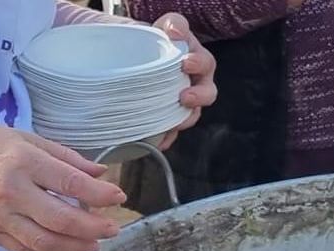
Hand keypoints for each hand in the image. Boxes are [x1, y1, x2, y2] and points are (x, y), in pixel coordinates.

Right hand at [0, 122, 125, 250]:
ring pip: (45, 242)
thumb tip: (100, 174)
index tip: (118, 197)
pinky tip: (69, 250)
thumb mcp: (25, 138)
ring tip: (94, 243)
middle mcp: (12, 192)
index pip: (70, 183)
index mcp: (23, 162)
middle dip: (93, 228)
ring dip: (76, 247)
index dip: (99, 195)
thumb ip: (65, 157)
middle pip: (61, 220)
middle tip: (112, 228)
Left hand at [152, 13, 216, 149]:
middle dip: (199, 96)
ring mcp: (183, 96)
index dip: (197, 62)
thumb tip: (174, 32)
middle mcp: (192, 77)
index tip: (185, 63)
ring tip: (176, 121)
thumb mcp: (155, 28)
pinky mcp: (171, 113)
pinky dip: (169, 135)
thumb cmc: (143, 42)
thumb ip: (170, 25)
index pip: (202, 58)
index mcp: (191, 54)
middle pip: (207, 89)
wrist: (126, 58)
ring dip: (186, 117)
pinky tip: (160, 140)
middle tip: (185, 97)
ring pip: (194, 112)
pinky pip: (175, 128)